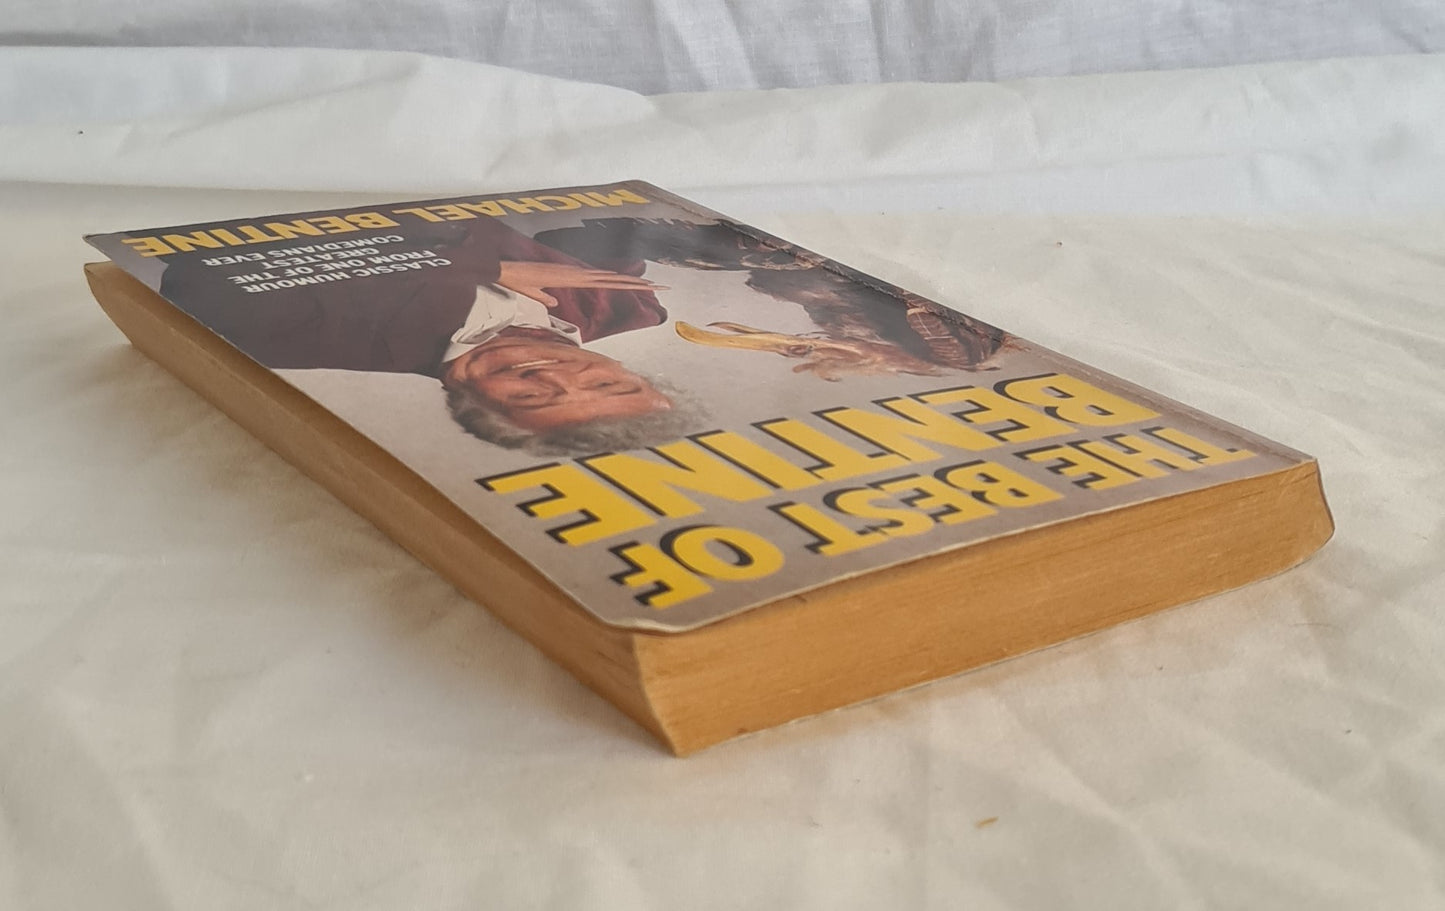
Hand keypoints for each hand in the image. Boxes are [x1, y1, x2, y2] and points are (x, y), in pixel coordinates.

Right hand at [496, 261, 666, 308]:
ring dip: (633, 282)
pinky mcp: (571, 276)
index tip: (642, 286)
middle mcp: (580, 273)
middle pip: (615, 279)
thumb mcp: (535, 294)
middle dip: (639, 283)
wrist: (506, 271)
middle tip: (662, 286)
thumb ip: (544, 298)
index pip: (605, 281)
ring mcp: (577, 273)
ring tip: (655, 285)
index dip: (625, 283)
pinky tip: (628, 284)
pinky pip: (598, 280)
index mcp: (574, 277)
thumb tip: (552, 304)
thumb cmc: (516, 281)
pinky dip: (614, 281)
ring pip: (612, 278)